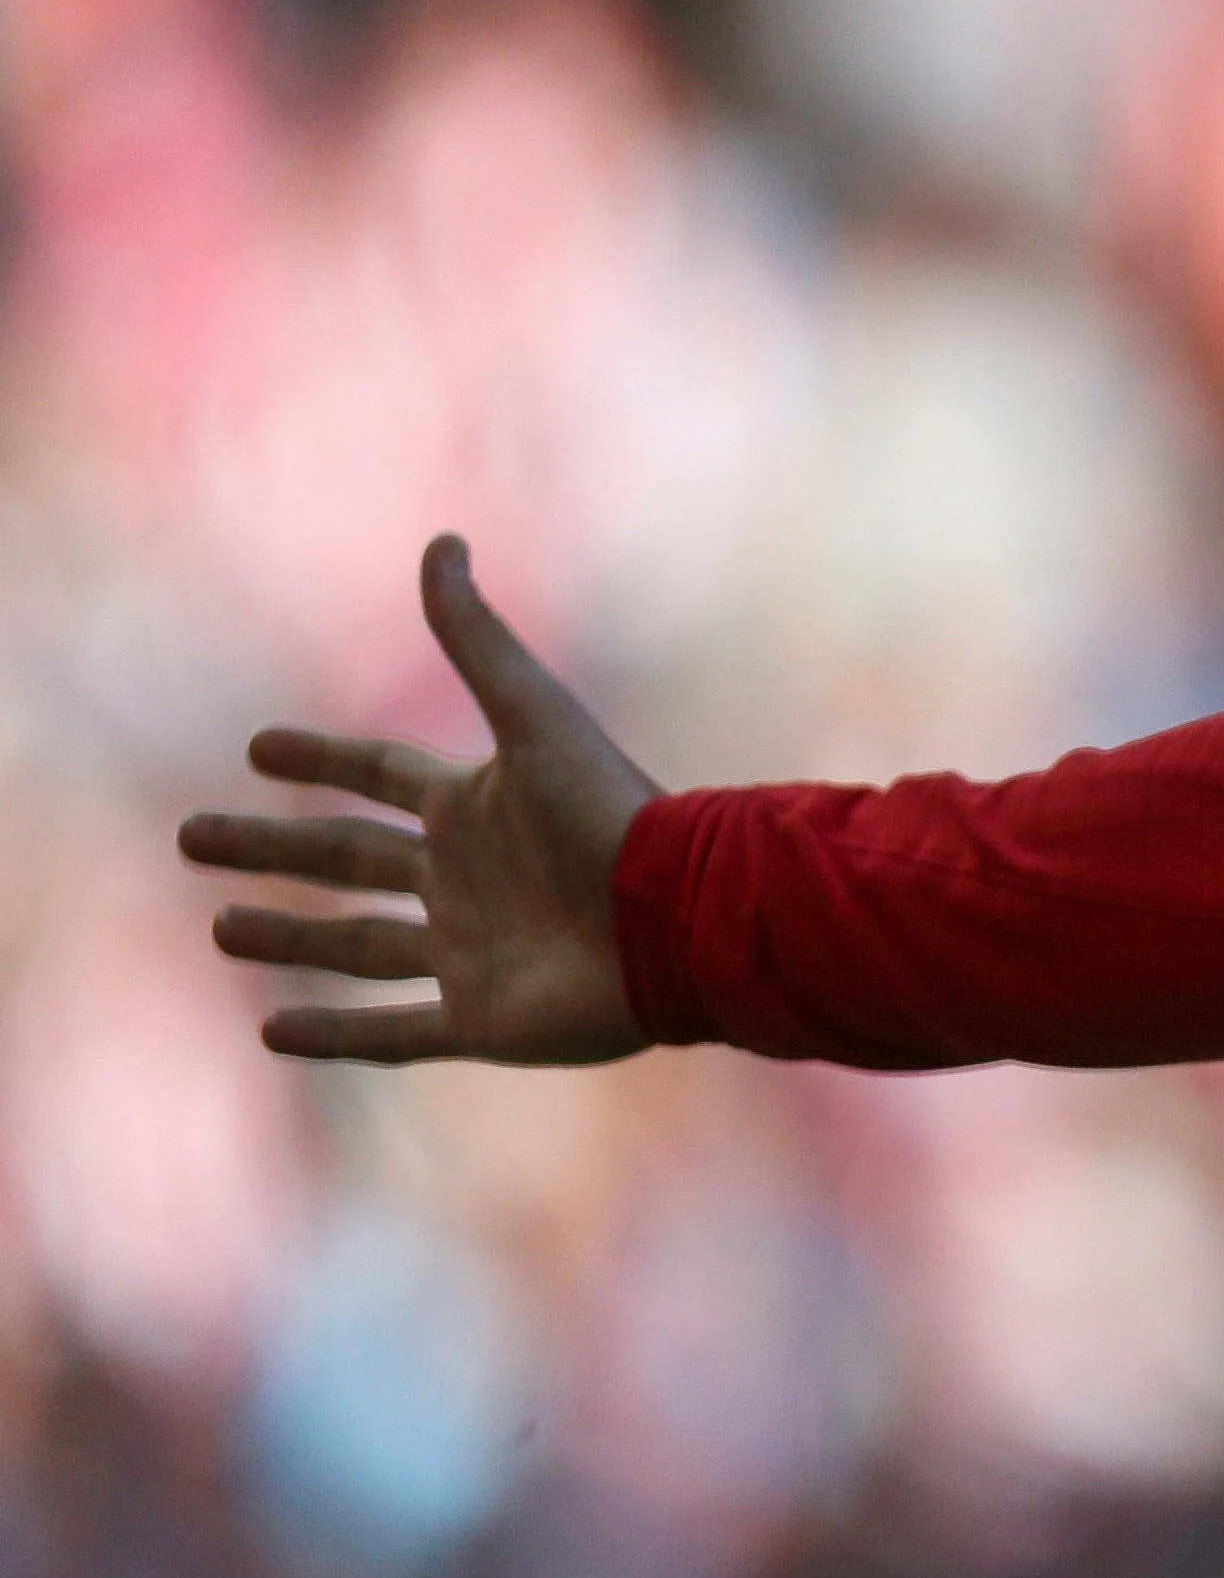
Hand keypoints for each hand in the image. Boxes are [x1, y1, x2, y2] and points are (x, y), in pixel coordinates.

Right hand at [180, 535, 656, 1063]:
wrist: (678, 919)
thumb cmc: (609, 816)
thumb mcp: (534, 719)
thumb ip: (480, 641)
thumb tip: (442, 542)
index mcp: (477, 807)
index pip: (380, 775)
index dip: (322, 759)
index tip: (257, 748)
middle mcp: (467, 878)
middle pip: (348, 860)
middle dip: (272, 848)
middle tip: (192, 835)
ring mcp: (472, 951)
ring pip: (359, 946)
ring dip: (290, 938)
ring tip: (221, 927)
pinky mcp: (483, 1020)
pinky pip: (392, 1032)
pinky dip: (335, 1035)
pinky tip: (270, 1032)